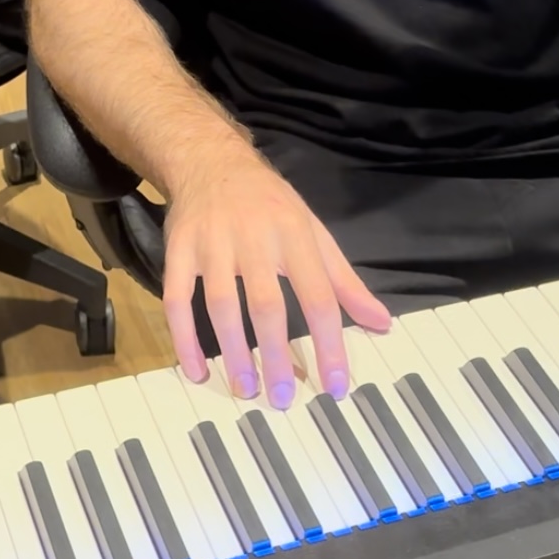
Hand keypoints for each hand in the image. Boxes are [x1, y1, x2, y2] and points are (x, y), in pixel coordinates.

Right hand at [163, 146, 390, 408]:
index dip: (329, 343)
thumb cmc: (270, 203)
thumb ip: (344, 282)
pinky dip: (183, 338)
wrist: (211, 160)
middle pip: (266, 304)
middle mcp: (254, 238)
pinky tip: (196, 370)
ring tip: (245, 389)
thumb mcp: (314, 232)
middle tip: (284, 398)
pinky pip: (177, 299)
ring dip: (232, 352)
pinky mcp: (178, 249)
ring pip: (221, 304)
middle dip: (276, 355)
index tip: (335, 387)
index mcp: (294, 234)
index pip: (318, 295)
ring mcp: (212, 243)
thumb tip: (381, 324)